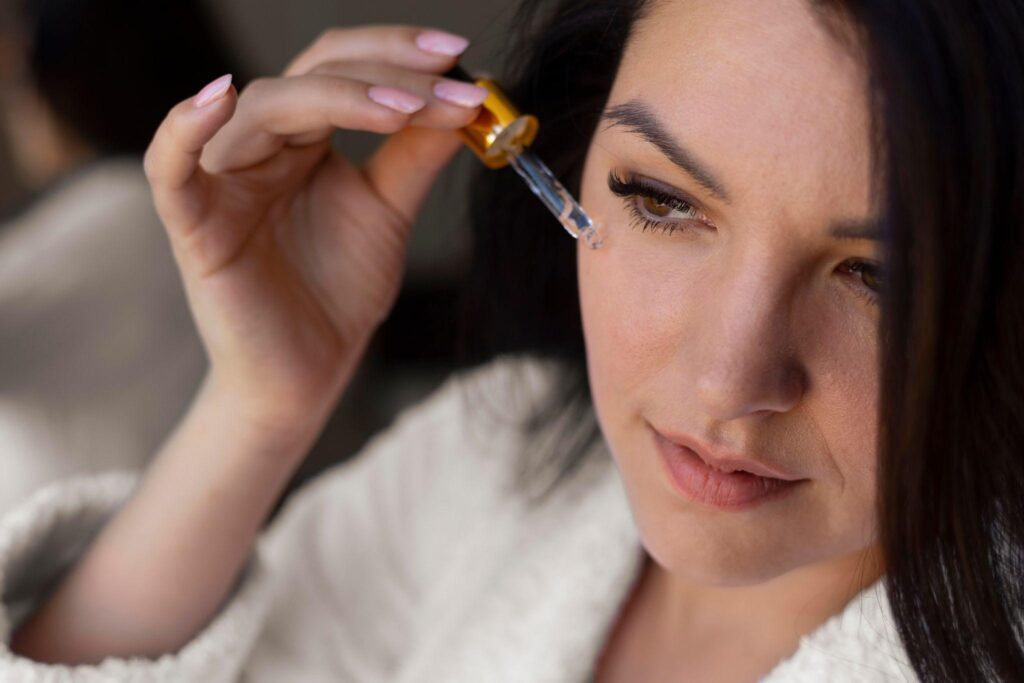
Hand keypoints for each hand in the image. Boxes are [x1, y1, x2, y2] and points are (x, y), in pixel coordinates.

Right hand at [144, 26, 485, 436]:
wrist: (308, 374)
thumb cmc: (338, 292)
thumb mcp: (388, 211)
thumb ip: (416, 154)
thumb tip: (462, 98)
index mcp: (303, 136)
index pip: (339, 67)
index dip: (394, 50)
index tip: (457, 54)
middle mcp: (260, 144)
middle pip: (310, 75)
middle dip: (384, 72)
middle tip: (447, 81)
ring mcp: (223, 179)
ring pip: (263, 108)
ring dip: (338, 98)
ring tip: (405, 109)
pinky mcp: (193, 224)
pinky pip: (168, 167)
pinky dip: (183, 129)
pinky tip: (218, 98)